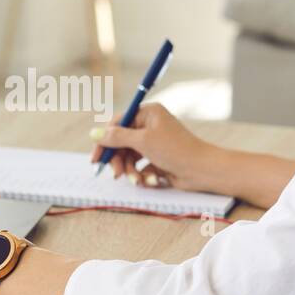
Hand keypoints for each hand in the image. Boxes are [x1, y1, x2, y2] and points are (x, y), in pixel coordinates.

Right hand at [90, 102, 217, 190]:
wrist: (201, 170)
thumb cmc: (175, 150)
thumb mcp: (142, 141)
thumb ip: (116, 137)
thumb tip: (93, 133)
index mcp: (147, 113)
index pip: (117, 123)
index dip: (104, 141)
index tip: (96, 158)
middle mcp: (149, 126)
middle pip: (121, 142)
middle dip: (118, 160)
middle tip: (115, 174)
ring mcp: (154, 143)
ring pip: (129, 157)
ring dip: (130, 171)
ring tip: (137, 180)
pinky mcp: (157, 159)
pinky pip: (140, 166)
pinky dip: (142, 175)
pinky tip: (151, 181)